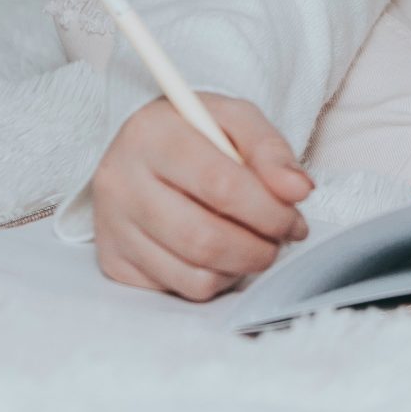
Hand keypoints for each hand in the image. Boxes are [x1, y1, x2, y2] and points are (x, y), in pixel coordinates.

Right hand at [89, 92, 312, 300]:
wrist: (142, 150)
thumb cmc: (194, 135)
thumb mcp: (234, 121)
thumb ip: (271, 150)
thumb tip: (298, 190)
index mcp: (150, 135)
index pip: (219, 184)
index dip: (268, 210)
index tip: (294, 218)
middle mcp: (120, 182)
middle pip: (203, 238)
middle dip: (258, 248)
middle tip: (280, 239)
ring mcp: (112, 227)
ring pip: (193, 273)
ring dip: (241, 267)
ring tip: (255, 245)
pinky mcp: (114, 263)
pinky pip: (180, 290)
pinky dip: (215, 280)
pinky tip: (221, 256)